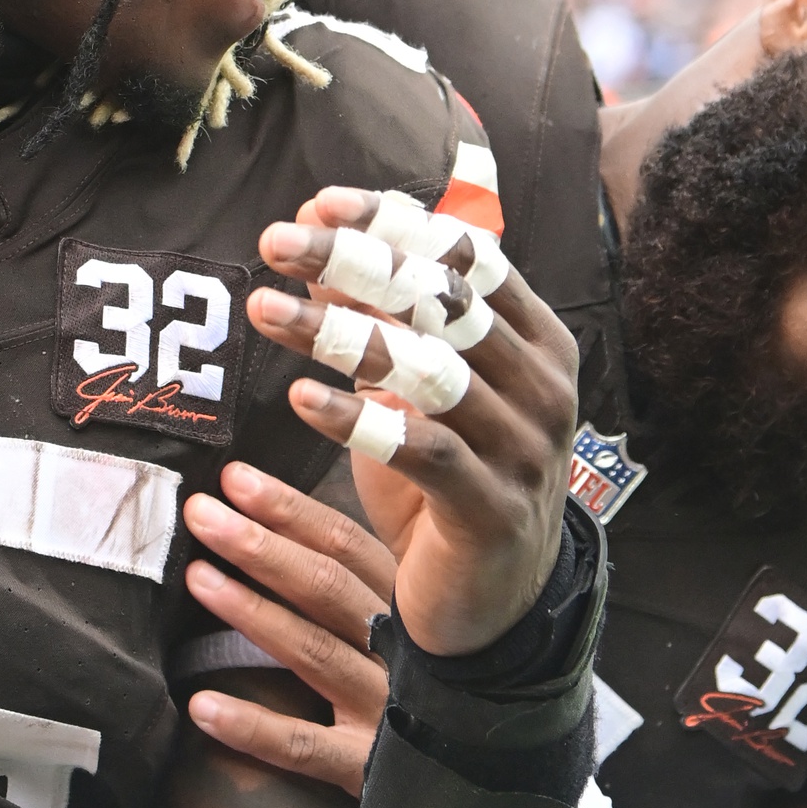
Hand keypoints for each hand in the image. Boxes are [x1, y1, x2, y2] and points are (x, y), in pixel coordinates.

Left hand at [182, 463, 395, 794]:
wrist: (468, 783)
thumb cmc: (415, 686)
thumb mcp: (402, 622)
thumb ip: (351, 578)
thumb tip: (274, 517)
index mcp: (407, 606)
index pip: (346, 545)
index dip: (289, 510)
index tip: (233, 478)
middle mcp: (404, 650)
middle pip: (328, 587)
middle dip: (260, 545)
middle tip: (199, 512)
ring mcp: (389, 710)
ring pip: (316, 653)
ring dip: (253, 613)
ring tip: (197, 578)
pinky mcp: (368, 768)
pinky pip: (306, 747)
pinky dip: (253, 726)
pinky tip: (201, 705)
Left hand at [245, 187, 577, 657]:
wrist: (494, 604)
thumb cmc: (450, 477)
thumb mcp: (411, 387)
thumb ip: (376, 312)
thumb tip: (315, 225)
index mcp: (536, 340)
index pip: (468, 258)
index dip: (393, 224)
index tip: (319, 203)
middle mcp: (543, 386)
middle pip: (443, 303)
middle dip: (354, 263)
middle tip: (277, 241)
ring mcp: (526, 448)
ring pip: (429, 371)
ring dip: (339, 334)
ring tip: (264, 308)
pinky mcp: (493, 508)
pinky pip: (427, 451)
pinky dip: (361, 421)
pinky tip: (301, 399)